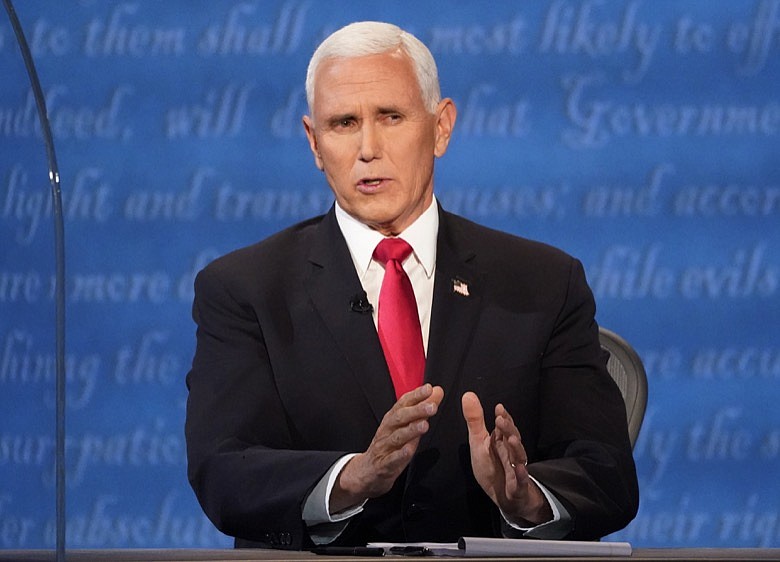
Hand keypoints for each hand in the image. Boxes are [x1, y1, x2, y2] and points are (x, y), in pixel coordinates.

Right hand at [331, 384, 443, 511]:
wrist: (368, 471)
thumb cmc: (389, 445)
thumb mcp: (405, 425)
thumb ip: (422, 409)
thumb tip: (437, 392)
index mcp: (392, 419)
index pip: (403, 403)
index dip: (415, 395)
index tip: (428, 389)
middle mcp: (387, 430)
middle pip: (400, 417)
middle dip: (416, 410)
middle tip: (431, 406)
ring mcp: (384, 447)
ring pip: (396, 436)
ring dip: (410, 430)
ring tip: (424, 425)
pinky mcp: (383, 464)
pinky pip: (391, 459)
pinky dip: (400, 454)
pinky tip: (409, 450)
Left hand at [461, 391, 551, 525]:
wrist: (503, 496)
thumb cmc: (492, 467)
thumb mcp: (479, 443)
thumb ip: (475, 420)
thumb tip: (468, 395)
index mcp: (501, 442)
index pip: (504, 427)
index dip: (503, 418)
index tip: (499, 408)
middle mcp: (511, 453)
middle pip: (512, 439)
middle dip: (508, 429)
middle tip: (500, 420)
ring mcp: (516, 469)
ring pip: (519, 457)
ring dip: (516, 448)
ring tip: (511, 439)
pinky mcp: (517, 487)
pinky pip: (521, 481)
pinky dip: (521, 475)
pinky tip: (519, 469)